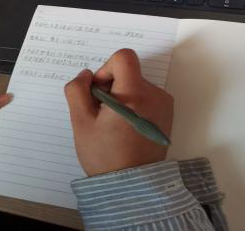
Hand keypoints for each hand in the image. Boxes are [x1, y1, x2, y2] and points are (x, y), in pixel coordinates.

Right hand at [65, 49, 172, 176]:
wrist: (133, 186)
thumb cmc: (106, 156)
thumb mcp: (81, 123)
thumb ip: (78, 91)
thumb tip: (86, 74)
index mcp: (135, 94)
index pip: (124, 57)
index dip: (107, 68)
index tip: (100, 91)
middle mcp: (155, 94)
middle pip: (129, 72)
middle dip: (112, 86)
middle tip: (102, 113)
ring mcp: (164, 103)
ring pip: (136, 84)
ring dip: (122, 96)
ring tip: (114, 124)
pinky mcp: (167, 113)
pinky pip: (146, 96)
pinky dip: (134, 104)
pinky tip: (126, 127)